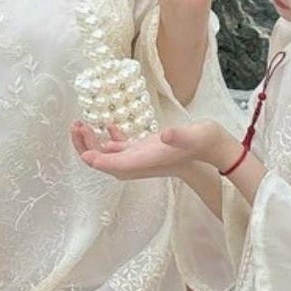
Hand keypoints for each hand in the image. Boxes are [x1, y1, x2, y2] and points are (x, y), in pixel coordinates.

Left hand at [70, 116, 232, 180]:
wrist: (214, 150)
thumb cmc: (206, 142)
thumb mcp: (195, 135)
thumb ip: (179, 136)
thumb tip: (166, 135)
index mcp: (148, 161)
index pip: (116, 166)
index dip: (98, 160)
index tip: (83, 150)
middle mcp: (140, 163)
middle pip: (104, 162)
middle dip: (86, 148)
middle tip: (76, 127)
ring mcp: (141, 157)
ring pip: (108, 155)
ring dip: (92, 142)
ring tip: (80, 124)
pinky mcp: (144, 150)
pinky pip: (119, 149)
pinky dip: (108, 139)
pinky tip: (106, 125)